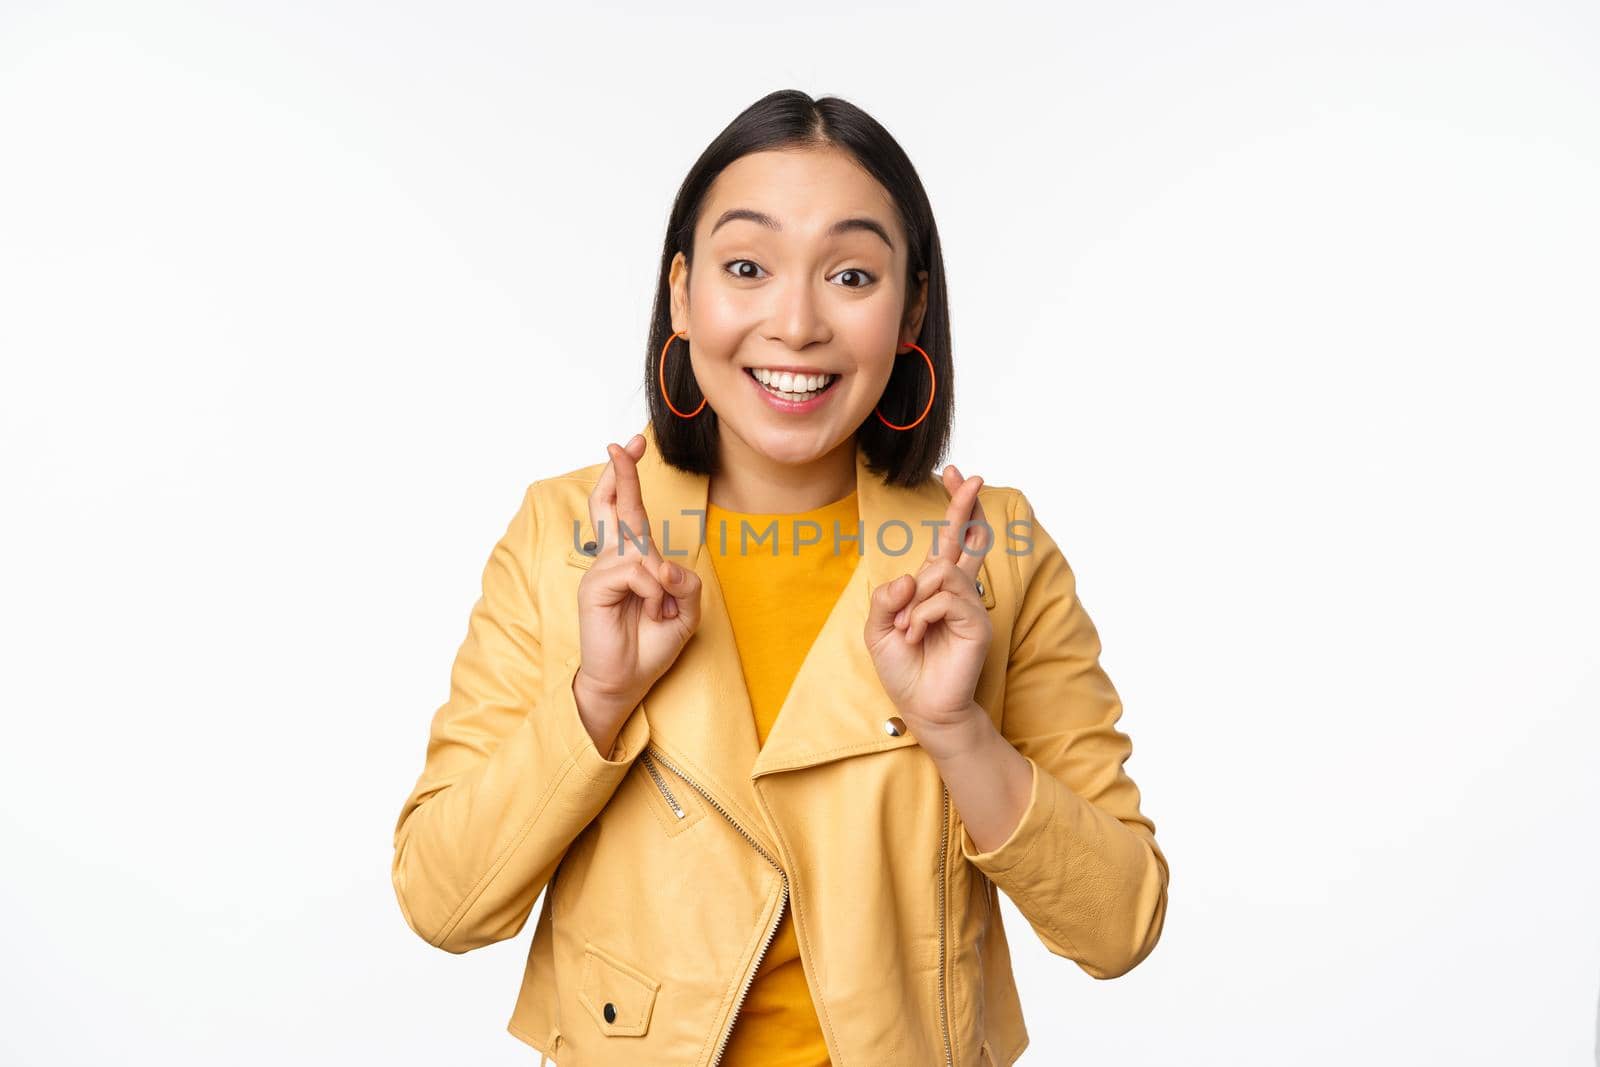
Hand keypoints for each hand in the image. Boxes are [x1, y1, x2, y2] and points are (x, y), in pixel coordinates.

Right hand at [572, 433, 702, 741]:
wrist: (626, 681)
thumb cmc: (650, 645)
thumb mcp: (685, 611)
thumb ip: (686, 582)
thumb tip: (663, 565)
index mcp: (634, 559)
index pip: (628, 510)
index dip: (627, 477)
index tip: (631, 446)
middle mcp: (615, 558)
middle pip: (612, 505)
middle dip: (620, 473)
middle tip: (622, 444)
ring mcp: (602, 571)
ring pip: (643, 551)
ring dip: (663, 585)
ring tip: (659, 613)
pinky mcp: (595, 587)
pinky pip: (637, 572)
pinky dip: (654, 594)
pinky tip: (650, 613)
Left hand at [863, 465, 993, 747]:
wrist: (922, 707)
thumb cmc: (904, 669)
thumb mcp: (878, 629)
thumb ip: (886, 598)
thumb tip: (911, 576)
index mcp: (934, 588)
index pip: (949, 540)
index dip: (956, 507)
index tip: (956, 474)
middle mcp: (957, 591)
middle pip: (969, 537)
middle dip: (966, 503)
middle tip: (975, 474)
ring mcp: (970, 606)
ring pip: (943, 572)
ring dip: (915, 600)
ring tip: (908, 629)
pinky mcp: (977, 623)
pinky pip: (945, 600)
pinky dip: (921, 617)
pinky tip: (918, 636)